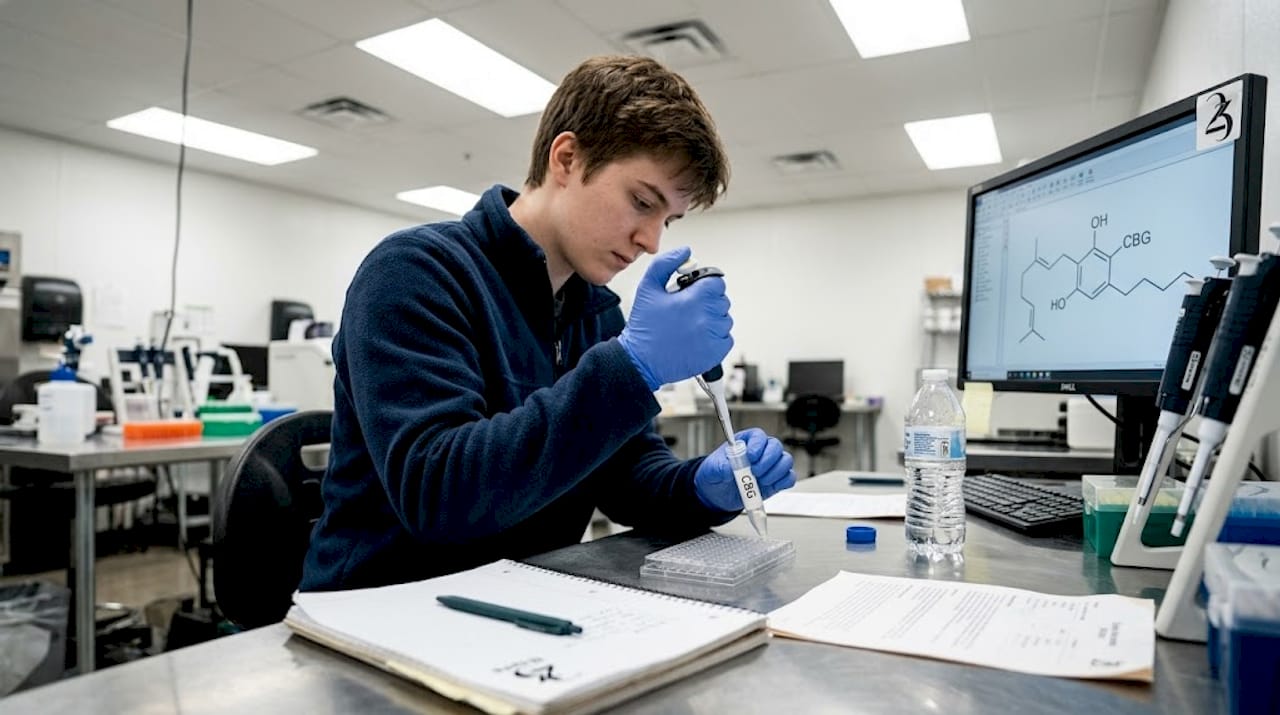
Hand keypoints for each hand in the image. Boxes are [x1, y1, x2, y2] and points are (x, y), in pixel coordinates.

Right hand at [617, 247, 732, 389]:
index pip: (717, 282)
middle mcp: (707, 318)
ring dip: (711, 319)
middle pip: (721, 300)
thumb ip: (666, 263)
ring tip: (690, 325)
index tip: (693, 292)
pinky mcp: (715, 353)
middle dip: (706, 301)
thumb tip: (685, 252)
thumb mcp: (648, 288)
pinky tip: (696, 338)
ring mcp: (713, 337)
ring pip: (724, 319)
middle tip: (687, 309)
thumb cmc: (644, 327)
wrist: (640, 361)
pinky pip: (726, 338)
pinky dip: (715, 337)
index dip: (704, 285)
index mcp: (694, 299)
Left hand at [694, 428, 795, 511]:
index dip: (757, 445)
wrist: (717, 494)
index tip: (751, 457)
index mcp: (745, 442)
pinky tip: (769, 486)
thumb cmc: (716, 474)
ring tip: (760, 481)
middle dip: (767, 460)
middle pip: (776, 446)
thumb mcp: (712, 469)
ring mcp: (770, 466)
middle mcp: (761, 452)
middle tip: (755, 472)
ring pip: (785, 461)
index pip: (758, 436)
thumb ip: (721, 467)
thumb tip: (730, 469)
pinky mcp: (775, 481)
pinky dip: (782, 482)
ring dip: (775, 472)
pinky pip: (789, 478)